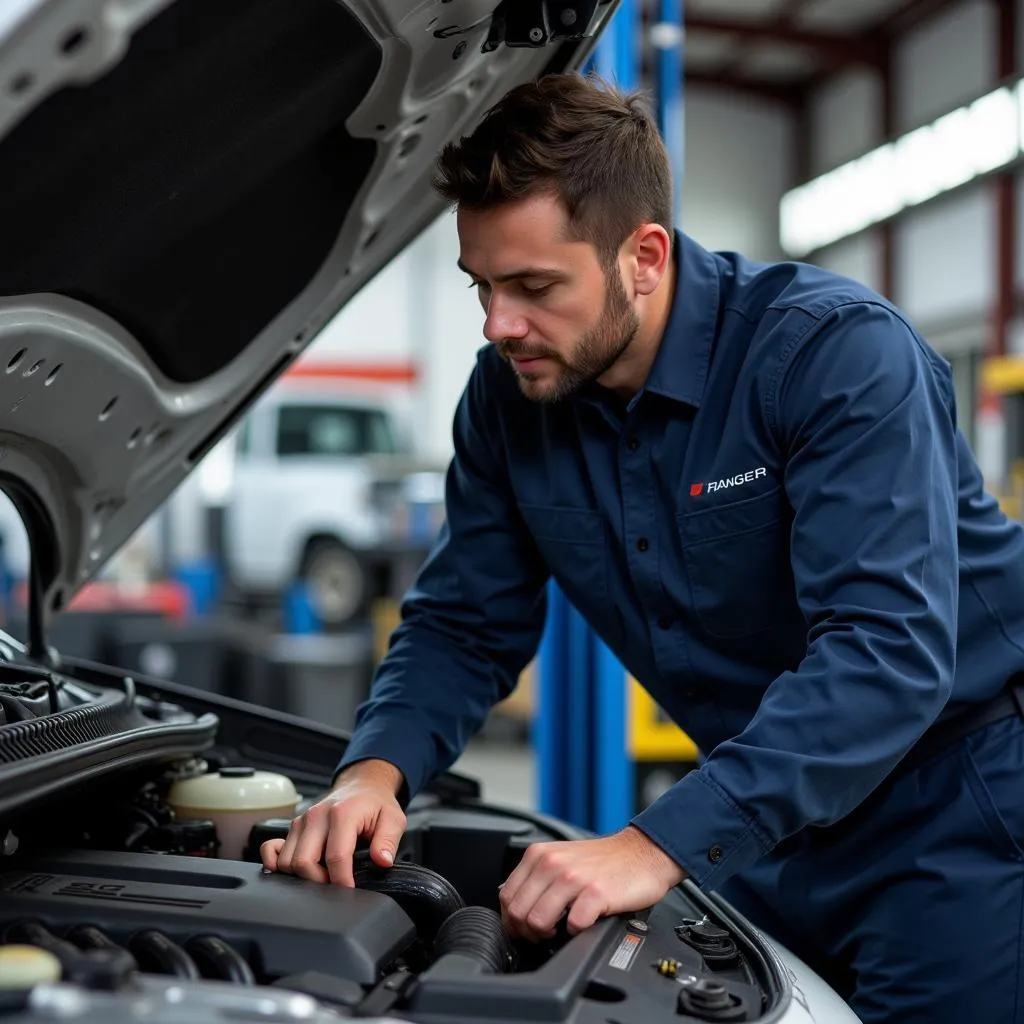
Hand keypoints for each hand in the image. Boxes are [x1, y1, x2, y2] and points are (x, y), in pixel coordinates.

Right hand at [260, 759, 405, 885]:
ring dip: (301, 877)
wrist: (361, 786)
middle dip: (319, 883)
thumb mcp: (393, 818)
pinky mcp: (293, 827)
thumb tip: (382, 860)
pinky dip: (276, 864)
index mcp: (342, 814)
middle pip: (303, 863)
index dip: (342, 882)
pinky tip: (293, 871)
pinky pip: (272, 849)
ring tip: (324, 876)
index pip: (335, 857)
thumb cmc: (375, 804)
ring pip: (286, 861)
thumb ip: (388, 840)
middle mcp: (316, 816)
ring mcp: (301, 821)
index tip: (350, 892)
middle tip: (336, 886)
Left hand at [498, 826, 685, 940]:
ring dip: (549, 935)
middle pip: (518, 913)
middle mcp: (552, 863)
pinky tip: (584, 923)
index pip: (506, 897)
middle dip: (528, 932)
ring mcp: (573, 878)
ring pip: (537, 921)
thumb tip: (513, 906)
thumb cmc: (603, 861)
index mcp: (539, 855)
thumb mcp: (560, 858)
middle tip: (546, 932)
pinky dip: (576, 932)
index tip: (526, 927)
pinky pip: (572, 925)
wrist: (641, 853)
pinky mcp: (595, 893)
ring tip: (563, 929)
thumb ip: (536, 878)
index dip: (513, 920)